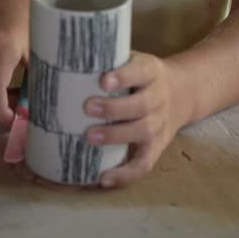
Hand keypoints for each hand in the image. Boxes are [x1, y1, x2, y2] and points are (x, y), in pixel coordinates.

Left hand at [84, 54, 193, 187]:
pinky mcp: (157, 146)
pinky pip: (144, 164)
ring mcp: (159, 124)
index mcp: (151, 72)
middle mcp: (158, 98)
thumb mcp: (132, 60)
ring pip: (141, 131)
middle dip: (113, 108)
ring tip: (90, 136)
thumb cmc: (141, 77)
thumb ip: (106, 61)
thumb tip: (56, 59)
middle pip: (141, 105)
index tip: (103, 80)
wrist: (183, 93)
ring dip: (116, 136)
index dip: (123, 77)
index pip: (140, 72)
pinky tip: (103, 178)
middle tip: (87, 107)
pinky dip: (125, 174)